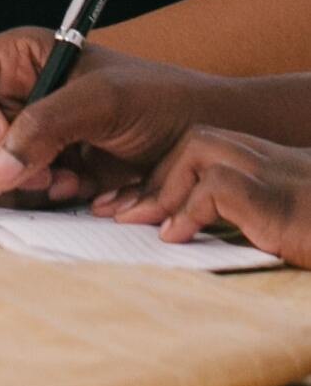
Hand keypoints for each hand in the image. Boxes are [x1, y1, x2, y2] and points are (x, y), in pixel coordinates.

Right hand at [0, 29, 215, 205]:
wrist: (203, 145)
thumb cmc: (160, 102)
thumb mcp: (103, 101)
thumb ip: (45, 128)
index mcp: (12, 59)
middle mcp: (4, 95)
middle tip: (38, 176)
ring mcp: (15, 137)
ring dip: (12, 185)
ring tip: (63, 184)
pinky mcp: (32, 173)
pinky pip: (2, 193)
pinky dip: (30, 200)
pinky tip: (72, 191)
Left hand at [103, 127, 310, 264]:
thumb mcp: (265, 221)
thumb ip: (227, 214)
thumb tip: (170, 231)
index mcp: (256, 159)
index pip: (190, 155)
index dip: (153, 179)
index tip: (120, 207)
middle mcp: (259, 155)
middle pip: (186, 147)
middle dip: (147, 180)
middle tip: (115, 213)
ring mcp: (266, 170)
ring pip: (193, 155)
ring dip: (161, 191)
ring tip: (139, 223)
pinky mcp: (270, 194)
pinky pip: (213, 189)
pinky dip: (188, 213)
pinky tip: (176, 239)